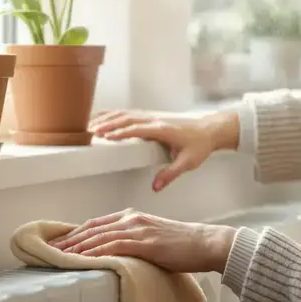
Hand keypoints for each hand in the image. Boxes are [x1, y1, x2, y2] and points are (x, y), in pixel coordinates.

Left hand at [48, 208, 237, 273]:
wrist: (205, 243)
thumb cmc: (182, 244)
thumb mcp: (152, 239)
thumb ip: (132, 242)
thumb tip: (114, 256)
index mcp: (133, 216)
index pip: (96, 224)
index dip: (75, 233)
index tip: (59, 243)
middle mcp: (132, 218)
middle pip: (92, 228)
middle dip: (68, 240)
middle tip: (49, 250)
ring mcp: (138, 229)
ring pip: (99, 236)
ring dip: (76, 246)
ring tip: (59, 255)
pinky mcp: (145, 242)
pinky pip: (114, 245)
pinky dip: (96, 251)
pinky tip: (84, 257)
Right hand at [89, 109, 239, 190]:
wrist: (210, 129)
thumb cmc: (199, 145)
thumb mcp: (188, 163)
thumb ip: (170, 174)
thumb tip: (155, 187)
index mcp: (162, 129)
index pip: (137, 129)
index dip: (120, 133)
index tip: (104, 137)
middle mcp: (155, 120)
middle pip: (127, 118)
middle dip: (107, 124)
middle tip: (89, 132)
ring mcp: (153, 116)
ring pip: (126, 114)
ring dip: (108, 118)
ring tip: (90, 125)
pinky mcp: (152, 117)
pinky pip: (130, 113)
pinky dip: (115, 115)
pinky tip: (104, 119)